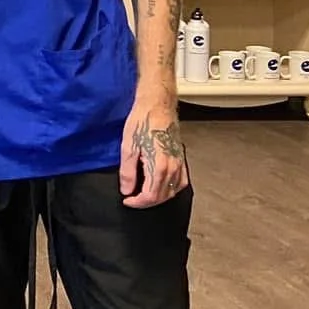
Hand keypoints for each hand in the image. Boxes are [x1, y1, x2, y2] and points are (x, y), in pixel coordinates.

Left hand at [120, 91, 188, 207]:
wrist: (157, 105)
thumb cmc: (143, 121)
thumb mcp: (128, 147)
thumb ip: (128, 172)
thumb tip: (127, 189)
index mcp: (158, 166)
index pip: (150, 196)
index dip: (137, 203)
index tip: (127, 200)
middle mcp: (172, 167)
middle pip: (161, 196)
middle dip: (146, 202)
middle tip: (133, 199)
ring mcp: (179, 163)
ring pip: (172, 191)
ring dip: (158, 197)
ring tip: (144, 195)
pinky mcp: (181, 158)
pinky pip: (181, 182)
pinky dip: (171, 189)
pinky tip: (163, 187)